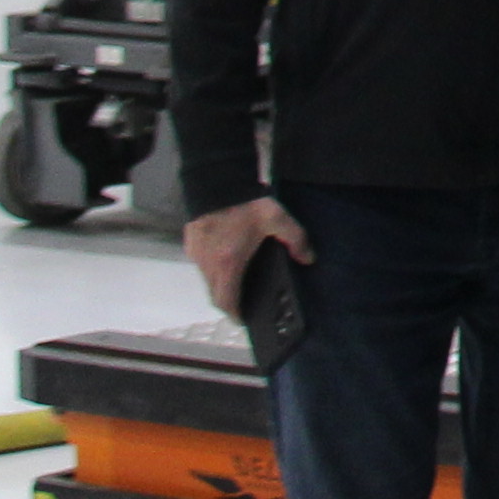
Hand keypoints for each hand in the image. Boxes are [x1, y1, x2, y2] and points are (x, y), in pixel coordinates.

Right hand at [183, 194, 309, 319]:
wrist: (215, 179)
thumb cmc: (244, 202)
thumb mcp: (276, 218)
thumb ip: (296, 239)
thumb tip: (308, 258)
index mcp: (228, 264)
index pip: (225, 300)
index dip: (234, 313)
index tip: (243, 318)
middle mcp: (207, 263)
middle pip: (214, 294)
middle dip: (228, 302)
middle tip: (242, 303)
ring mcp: (196, 253)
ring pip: (206, 279)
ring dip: (220, 285)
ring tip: (237, 280)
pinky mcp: (190, 241)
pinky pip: (200, 263)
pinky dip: (212, 268)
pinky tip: (226, 258)